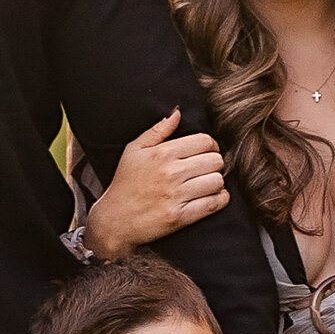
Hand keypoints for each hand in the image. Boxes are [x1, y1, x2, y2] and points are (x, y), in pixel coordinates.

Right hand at [82, 110, 229, 254]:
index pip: (205, 141)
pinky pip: (214, 204)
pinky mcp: (180, 217)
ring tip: (207, 183)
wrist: (115, 221)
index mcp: (162, 153)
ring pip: (217, 181)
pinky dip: (220, 199)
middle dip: (215, 163)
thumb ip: (157, 130)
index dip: (211, 145)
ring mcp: (176, 196)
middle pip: (215, 160)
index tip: (206, 152)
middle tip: (207, 168)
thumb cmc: (125, 183)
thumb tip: (178, 112)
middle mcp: (171, 173)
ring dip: (216, 182)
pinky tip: (212, 196)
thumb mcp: (134, 150)